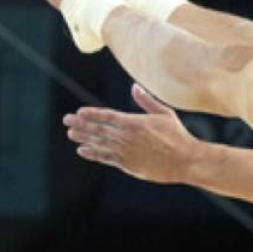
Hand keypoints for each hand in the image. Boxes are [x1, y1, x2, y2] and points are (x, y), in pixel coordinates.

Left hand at [63, 84, 198, 182]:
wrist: (185, 161)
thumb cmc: (177, 136)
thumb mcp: (165, 114)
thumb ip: (147, 101)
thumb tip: (134, 86)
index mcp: (135, 123)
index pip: (107, 116)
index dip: (92, 114)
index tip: (79, 112)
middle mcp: (127, 137)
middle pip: (99, 129)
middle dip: (81, 124)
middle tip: (67, 120)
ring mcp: (126, 152)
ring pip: (99, 143)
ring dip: (84, 138)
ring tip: (71, 134)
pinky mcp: (128, 165)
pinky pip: (106, 158)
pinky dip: (93, 154)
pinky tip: (83, 150)